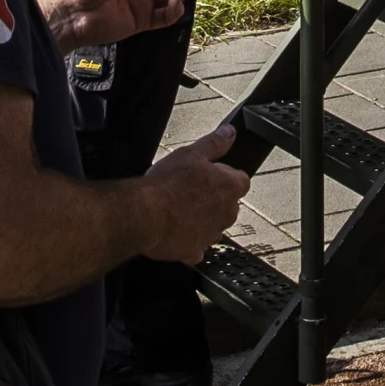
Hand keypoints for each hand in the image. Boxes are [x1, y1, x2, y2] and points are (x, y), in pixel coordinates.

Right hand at [138, 123, 249, 263]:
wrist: (145, 214)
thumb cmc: (166, 185)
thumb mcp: (191, 153)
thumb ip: (214, 143)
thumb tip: (229, 134)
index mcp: (229, 187)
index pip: (240, 180)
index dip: (223, 175)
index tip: (208, 174)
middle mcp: (227, 213)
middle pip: (227, 204)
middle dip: (212, 199)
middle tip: (188, 190)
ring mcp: (211, 234)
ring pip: (212, 225)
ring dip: (200, 219)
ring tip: (177, 208)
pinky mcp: (194, 251)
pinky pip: (196, 247)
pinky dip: (188, 241)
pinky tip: (174, 230)